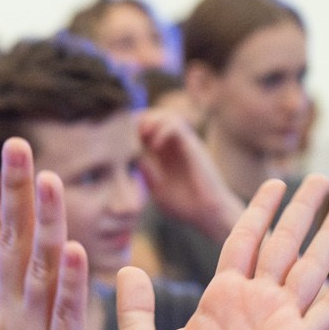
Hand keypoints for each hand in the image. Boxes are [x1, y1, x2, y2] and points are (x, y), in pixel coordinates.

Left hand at [117, 174, 328, 329]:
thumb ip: (135, 308)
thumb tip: (128, 268)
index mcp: (219, 300)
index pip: (243, 242)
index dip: (258, 212)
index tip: (274, 184)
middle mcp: (254, 305)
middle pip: (283, 244)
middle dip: (300, 211)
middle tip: (318, 177)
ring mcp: (278, 322)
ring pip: (310, 266)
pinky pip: (327, 307)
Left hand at [137, 112, 245, 239]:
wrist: (207, 213)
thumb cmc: (183, 206)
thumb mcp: (157, 190)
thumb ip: (146, 173)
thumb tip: (133, 158)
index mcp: (164, 156)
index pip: (147, 129)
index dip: (133, 129)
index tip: (122, 140)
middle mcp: (174, 147)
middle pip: (156, 117)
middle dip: (140, 120)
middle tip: (131, 134)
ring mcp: (184, 144)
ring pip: (167, 116)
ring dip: (151, 121)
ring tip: (142, 136)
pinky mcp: (192, 145)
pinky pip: (176, 125)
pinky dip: (161, 130)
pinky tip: (154, 146)